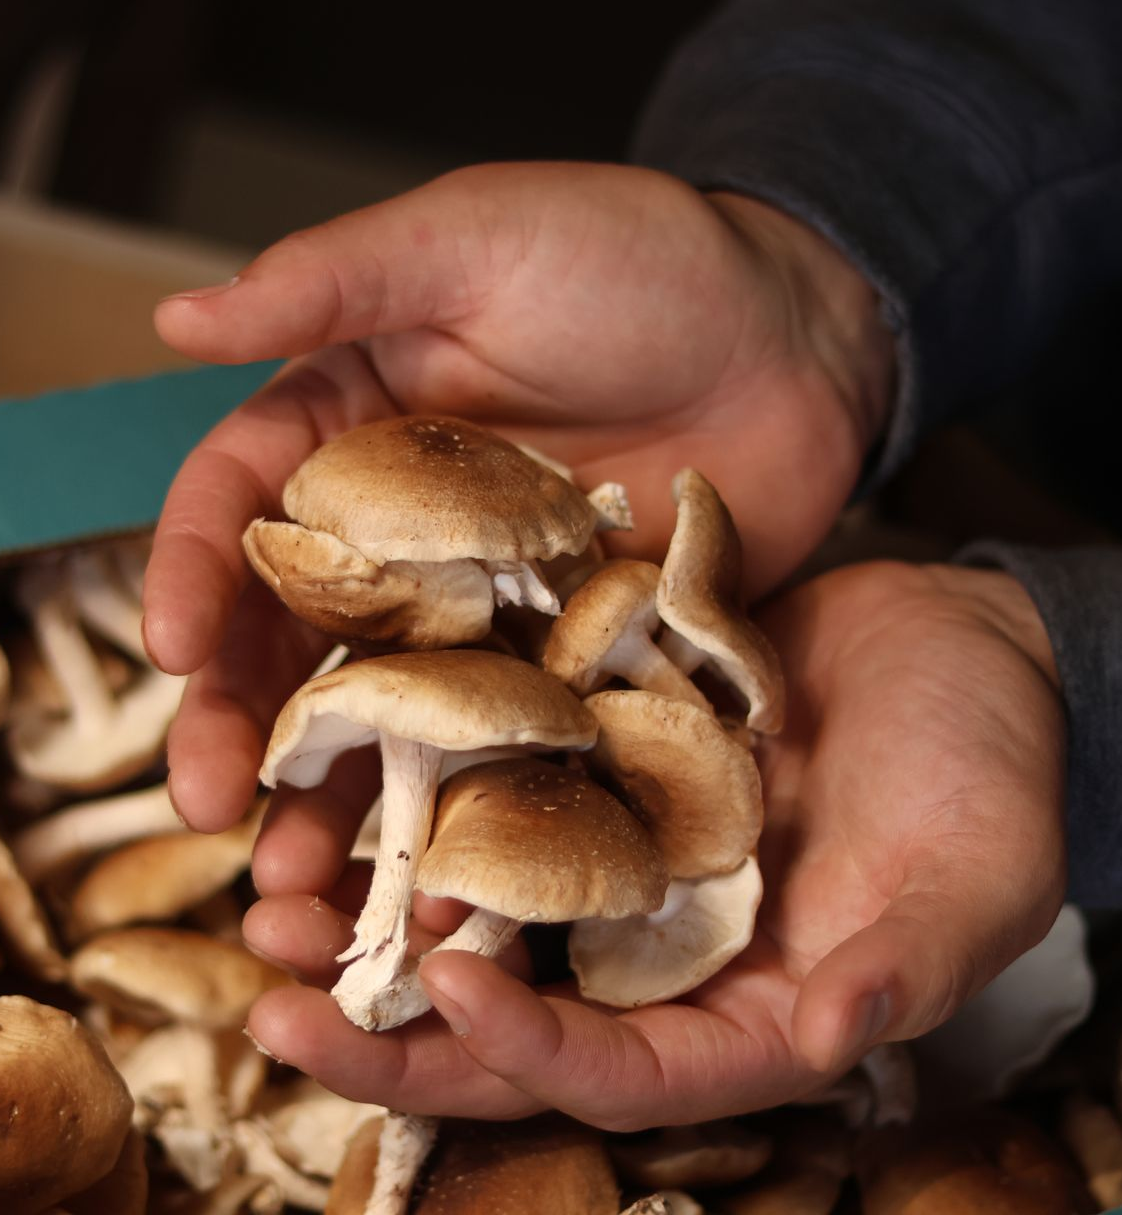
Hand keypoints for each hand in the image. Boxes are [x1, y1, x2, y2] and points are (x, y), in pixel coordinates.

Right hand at [141, 162, 892, 831]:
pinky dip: (479, 801)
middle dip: (247, 718)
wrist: (796, 330)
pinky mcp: (579, 657)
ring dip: (341, 793)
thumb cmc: (634, 254)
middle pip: (303, 633)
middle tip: (206, 807)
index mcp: (359, 427)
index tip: (172, 650)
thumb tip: (177, 314)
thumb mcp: (472, 238)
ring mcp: (496, 606)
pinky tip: (446, 870)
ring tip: (293, 880)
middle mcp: (412, 532)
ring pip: (397, 707)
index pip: (248, 505)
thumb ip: (332, 282)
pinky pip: (515, 738)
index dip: (199, 574)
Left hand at [241, 560, 1065, 1126]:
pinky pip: (493, 790)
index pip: (619, 1067)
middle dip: (390, 1020)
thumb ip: (904, 960)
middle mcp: (657, 944)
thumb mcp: (973, 870)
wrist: (955, 642)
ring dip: (372, 911)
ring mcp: (616, 850)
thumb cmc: (989, 767)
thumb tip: (836, 1036)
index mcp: (743, 1004)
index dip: (531, 1048)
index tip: (446, 990)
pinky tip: (345, 766)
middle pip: (508, 1009)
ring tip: (266, 892)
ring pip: (475, 906)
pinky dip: (420, 790)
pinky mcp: (595, 758)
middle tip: (273, 997)